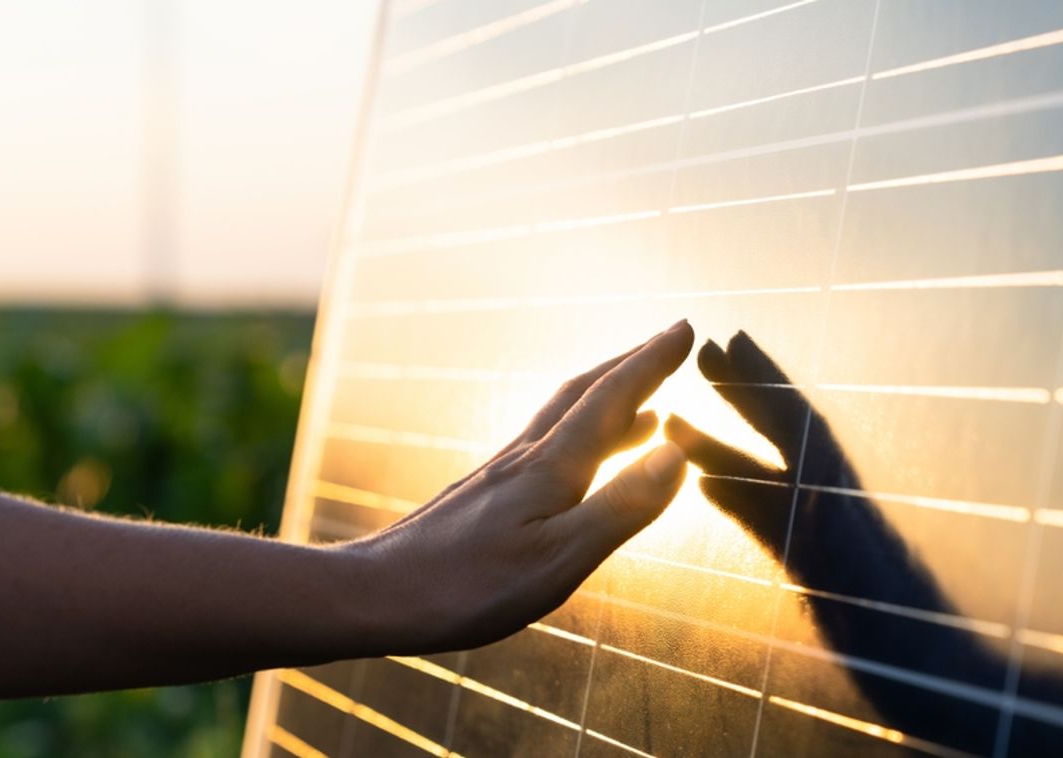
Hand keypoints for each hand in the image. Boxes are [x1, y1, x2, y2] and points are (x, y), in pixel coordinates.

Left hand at [342, 319, 693, 653]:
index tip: (686, 329)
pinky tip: (576, 461)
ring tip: (645, 405)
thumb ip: (622, 505)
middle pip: (584, 393)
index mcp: (551, 467)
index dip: (652, 363)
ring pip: (562, 418)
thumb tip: (677, 451)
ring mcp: (499, 475)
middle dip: (631, 366)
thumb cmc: (468, 587)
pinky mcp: (482, 496)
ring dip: (606, 399)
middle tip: (670, 343)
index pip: (612, 398)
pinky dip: (578, 436)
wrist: (376, 597)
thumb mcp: (561, 557)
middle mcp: (525, 458)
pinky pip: (544, 447)